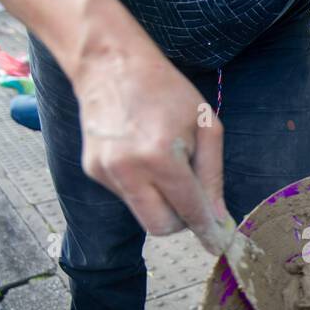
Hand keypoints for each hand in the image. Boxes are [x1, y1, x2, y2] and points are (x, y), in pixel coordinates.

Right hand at [74, 45, 225, 247]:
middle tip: (191, 199)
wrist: (110, 64)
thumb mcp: (205, 125)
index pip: (189, 210)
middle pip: (160, 227)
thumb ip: (212, 175)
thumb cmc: (165, 90)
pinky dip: (141, 186)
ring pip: (142, 213)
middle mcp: (128, 169)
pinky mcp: (92, 171)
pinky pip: (126, 195)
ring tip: (163, 162)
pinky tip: (140, 154)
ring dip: (160, 201)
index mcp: (161, 156)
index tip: (217, 245)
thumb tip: (217, 218)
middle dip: (181, 221)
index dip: (206, 229)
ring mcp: (105, 172)